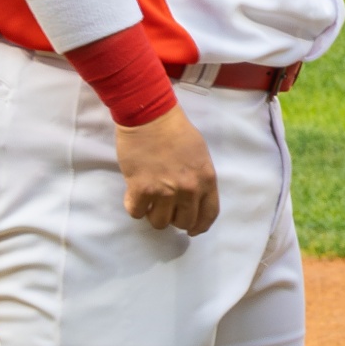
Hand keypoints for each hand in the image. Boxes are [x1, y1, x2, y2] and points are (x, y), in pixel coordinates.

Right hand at [113, 104, 219, 234]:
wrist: (149, 116)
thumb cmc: (175, 130)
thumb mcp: (200, 154)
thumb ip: (199, 178)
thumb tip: (193, 198)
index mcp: (206, 179)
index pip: (209, 214)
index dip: (200, 226)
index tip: (192, 229)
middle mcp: (188, 189)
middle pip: (184, 222)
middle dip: (175, 219)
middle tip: (166, 209)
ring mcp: (164, 191)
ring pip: (160, 223)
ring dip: (154, 215)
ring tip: (150, 201)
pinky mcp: (140, 190)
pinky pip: (137, 213)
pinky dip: (136, 207)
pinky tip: (135, 196)